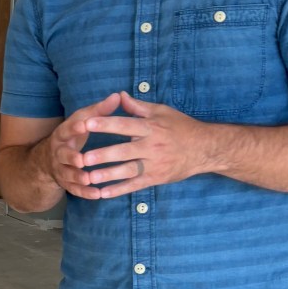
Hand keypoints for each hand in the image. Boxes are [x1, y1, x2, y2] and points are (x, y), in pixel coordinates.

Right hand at [45, 93, 123, 200]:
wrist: (46, 160)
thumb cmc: (72, 136)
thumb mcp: (82, 121)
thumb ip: (99, 110)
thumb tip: (118, 95)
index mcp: (63, 133)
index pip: (67, 129)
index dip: (74, 127)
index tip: (83, 125)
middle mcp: (58, 151)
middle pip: (63, 154)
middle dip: (71, 157)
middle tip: (81, 160)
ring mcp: (60, 168)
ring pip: (67, 174)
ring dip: (77, 177)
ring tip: (89, 179)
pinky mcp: (65, 183)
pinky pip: (73, 189)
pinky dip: (84, 192)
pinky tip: (96, 194)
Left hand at [74, 91, 210, 197]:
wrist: (205, 149)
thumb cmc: (181, 127)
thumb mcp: (162, 111)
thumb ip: (138, 106)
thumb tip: (119, 95)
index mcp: (151, 127)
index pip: (125, 125)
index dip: (106, 124)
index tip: (87, 123)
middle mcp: (151, 146)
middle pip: (124, 151)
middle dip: (103, 154)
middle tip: (83, 158)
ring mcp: (154, 164)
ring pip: (128, 170)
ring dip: (108, 175)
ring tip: (89, 177)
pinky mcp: (155, 178)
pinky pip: (135, 185)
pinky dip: (119, 190)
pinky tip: (103, 193)